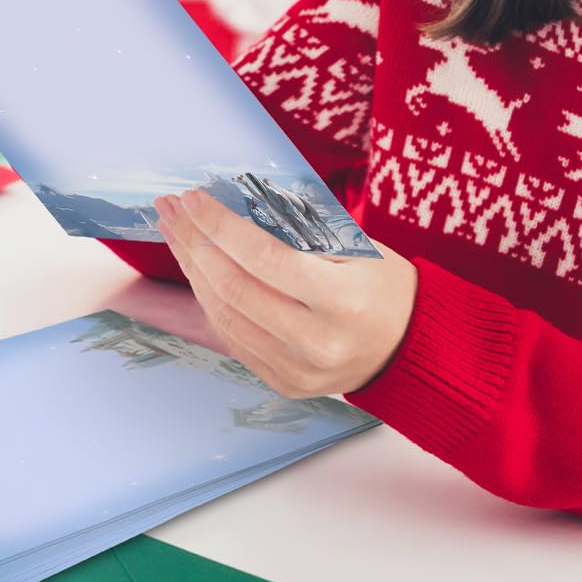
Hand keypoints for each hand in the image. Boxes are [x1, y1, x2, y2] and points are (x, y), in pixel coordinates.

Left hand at [153, 188, 416, 398]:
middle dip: (195, 244)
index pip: (265, 258)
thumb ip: (300, 233)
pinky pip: (234, 340)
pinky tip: (199, 270)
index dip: (221, 226)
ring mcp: (298, 370)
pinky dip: (211, 301)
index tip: (193, 198)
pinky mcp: (284, 383)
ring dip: (193, 272)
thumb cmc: (383, 284)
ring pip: (224, 317)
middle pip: (234, 289)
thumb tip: (234, 205)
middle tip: (172, 210)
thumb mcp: (356, 247)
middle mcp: (317, 343)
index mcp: (342, 302)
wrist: (409, 346)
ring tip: (178, 235)